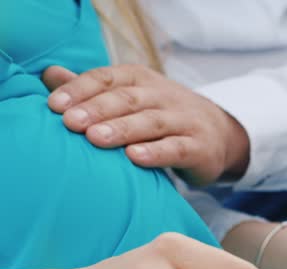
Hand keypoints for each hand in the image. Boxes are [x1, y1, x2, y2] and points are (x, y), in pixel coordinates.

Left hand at [43, 65, 249, 185]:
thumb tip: (50, 75)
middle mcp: (164, 96)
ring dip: (123, 129)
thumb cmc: (166, 117)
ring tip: (96, 138)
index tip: (55, 107)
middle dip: (98, 109)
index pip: (109, 79)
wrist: (220, 134)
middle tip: (71, 123)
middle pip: (129, 99)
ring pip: (152, 122)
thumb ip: (95, 90)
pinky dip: (157, 152)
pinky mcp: (200, 147)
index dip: (82, 89)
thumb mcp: (134, 98)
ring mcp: (184, 121)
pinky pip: (177, 148)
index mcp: (143, 80)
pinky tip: (135, 158)